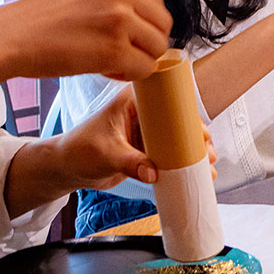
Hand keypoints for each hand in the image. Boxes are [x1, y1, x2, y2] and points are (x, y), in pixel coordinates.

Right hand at [0, 0, 171, 81]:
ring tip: (112, 64)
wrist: (7, 37)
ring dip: (139, 61)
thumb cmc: (37, 22)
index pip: (155, 2)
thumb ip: (111, 0)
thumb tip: (140, 24)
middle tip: (122, 55)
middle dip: (148, 44)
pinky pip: (145, 68)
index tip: (126, 39)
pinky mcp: (115, 49)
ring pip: (157, 47)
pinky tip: (106, 72)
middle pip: (163, 24)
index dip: (145, 26)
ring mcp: (120, 19)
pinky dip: (130, 76)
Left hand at [57, 87, 216, 190]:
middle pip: (177, 121)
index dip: (186, 113)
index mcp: (132, 102)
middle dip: (196, 136)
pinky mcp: (144, 150)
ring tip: (207, 164)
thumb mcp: (106, 154)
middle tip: (207, 151)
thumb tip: (153, 173)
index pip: (166, 100)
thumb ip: (130, 163)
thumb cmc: (78, 150)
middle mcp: (141, 114)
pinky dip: (182, 163)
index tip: (199, 129)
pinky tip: (195, 172)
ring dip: (192, 151)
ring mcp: (144, 133)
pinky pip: (169, 155)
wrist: (66, 168)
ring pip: (176, 139)